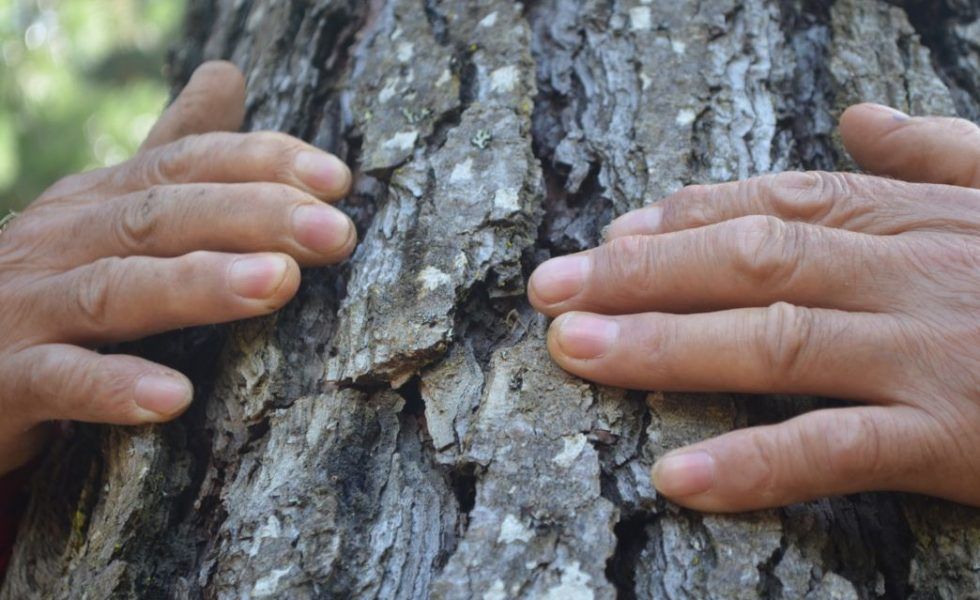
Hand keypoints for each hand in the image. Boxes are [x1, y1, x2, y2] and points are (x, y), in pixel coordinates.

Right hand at [0, 62, 355, 474]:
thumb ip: (171, 158)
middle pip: (160, 216)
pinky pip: (56, 380)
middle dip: (253, 217)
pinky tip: (173, 397)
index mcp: (96, 201)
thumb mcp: (109, 214)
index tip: (339, 180)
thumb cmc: (49, 289)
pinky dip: (112, 385)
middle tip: (336, 232)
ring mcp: (25, 308)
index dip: (260, 164)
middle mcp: (60, 241)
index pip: (183, 164)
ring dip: (198, 284)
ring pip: (115, 289)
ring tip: (278, 283)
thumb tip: (228, 74)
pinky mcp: (2, 380)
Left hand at [529, 103, 979, 511]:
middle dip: (640, 272)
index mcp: (918, 217)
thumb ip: (937, 152)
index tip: (605, 234)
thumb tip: (859, 116)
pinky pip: (837, 449)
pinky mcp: (956, 436)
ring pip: (772, 339)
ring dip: (663, 347)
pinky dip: (754, 464)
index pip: (775, 200)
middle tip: (549, 291)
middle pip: (750, 258)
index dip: (681, 215)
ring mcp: (930, 353)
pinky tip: (677, 477)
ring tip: (575, 353)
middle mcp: (910, 274)